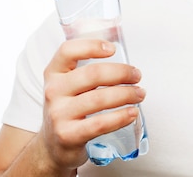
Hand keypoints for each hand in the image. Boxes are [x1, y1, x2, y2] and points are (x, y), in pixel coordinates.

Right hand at [37, 39, 144, 170]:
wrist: (53, 145)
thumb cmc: (69, 108)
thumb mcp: (69, 84)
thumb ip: (87, 69)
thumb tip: (124, 58)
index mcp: (54, 72)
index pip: (68, 51)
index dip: (92, 46)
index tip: (113, 49)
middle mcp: (54, 91)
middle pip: (92, 74)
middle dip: (121, 73)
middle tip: (136, 76)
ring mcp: (58, 114)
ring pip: (99, 99)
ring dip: (126, 94)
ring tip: (139, 94)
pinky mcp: (68, 135)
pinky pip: (99, 124)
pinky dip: (120, 117)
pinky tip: (132, 113)